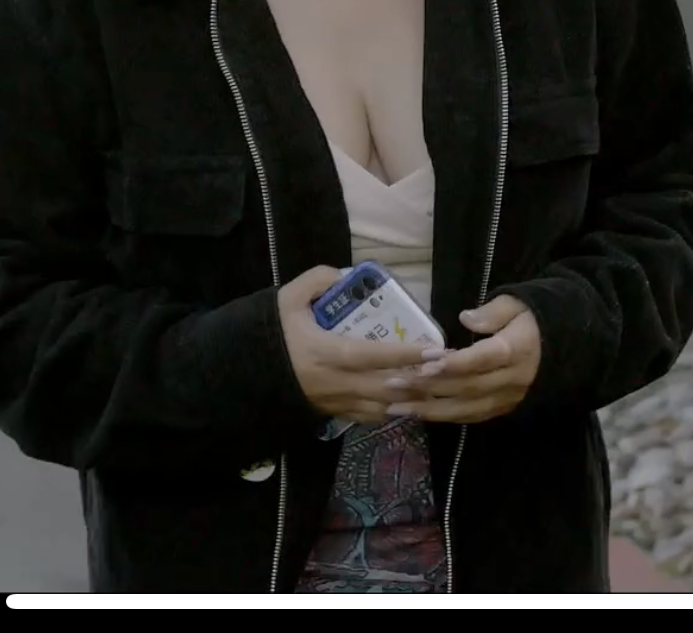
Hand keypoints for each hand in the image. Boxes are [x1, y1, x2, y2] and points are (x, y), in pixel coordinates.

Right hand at [278, 266, 438, 426]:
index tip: (434, 349)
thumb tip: (343, 274)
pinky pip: (368, 417)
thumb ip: (316, 280)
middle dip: (418, 381)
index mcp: (324, 352)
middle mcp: (334, 382)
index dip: (404, 353)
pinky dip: (391, 411)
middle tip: (447, 370)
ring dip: (409, 400)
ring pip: (380, 408)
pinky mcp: (332, 413)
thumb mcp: (287, 299)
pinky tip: (408, 401)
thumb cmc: (271, 334)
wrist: (244, 373)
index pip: (371, 355)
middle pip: (384, 388)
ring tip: (435, 387)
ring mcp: (334, 402)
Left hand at [391, 295, 540, 424]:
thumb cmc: (530, 319)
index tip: (424, 366)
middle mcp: (512, 379)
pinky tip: (419, 413)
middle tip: (394, 383)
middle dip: (428, 387)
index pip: (481, 360)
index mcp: (517, 350)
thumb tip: (466, 318)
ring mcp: (508, 398)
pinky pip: (472, 416)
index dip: (453, 365)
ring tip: (396, 407)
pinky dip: (445, 416)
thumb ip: (492, 312)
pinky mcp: (504, 408)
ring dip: (430, 409)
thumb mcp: (516, 303)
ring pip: (467, 408)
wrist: (561, 345)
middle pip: (467, 387)